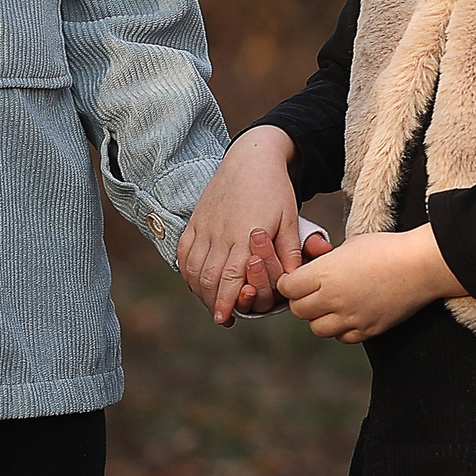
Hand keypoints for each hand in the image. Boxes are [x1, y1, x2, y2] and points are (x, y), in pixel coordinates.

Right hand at [178, 125, 305, 325]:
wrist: (252, 157)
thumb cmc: (275, 189)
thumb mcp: (290, 218)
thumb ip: (289, 250)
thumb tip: (291, 280)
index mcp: (245, 234)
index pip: (231, 277)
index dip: (226, 300)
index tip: (224, 318)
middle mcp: (220, 233)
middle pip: (209, 277)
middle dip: (213, 302)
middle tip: (220, 317)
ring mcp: (205, 225)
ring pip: (194, 267)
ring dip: (200, 289)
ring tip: (210, 302)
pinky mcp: (197, 219)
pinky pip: (184, 251)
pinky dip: (187, 270)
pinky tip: (195, 281)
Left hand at [276, 227, 464, 343]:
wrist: (422, 266)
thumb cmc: (388, 249)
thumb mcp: (350, 246)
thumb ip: (327, 263)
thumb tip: (313, 272)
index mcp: (325, 273)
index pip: (288, 287)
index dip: (289, 283)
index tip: (296, 280)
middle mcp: (333, 298)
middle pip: (299, 310)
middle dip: (302, 301)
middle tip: (312, 292)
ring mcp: (351, 317)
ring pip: (317, 329)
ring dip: (320, 318)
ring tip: (332, 305)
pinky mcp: (368, 330)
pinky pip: (343, 337)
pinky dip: (342, 329)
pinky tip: (351, 314)